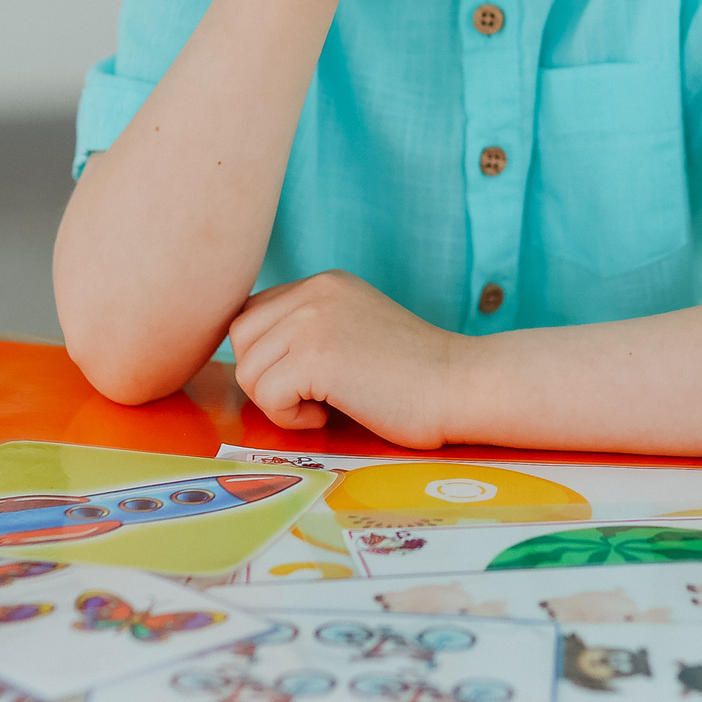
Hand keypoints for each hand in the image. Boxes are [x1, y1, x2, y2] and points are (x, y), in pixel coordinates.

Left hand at [229, 271, 467, 448]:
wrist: (460, 386)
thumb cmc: (413, 376)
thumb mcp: (354, 329)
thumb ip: (309, 328)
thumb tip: (249, 356)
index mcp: (323, 283)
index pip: (253, 314)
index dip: (268, 356)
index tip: (306, 380)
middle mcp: (314, 291)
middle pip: (240, 338)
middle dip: (265, 378)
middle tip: (311, 396)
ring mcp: (312, 320)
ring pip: (248, 370)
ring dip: (278, 401)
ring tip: (325, 406)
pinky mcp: (315, 356)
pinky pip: (267, 397)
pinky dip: (291, 418)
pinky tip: (329, 415)